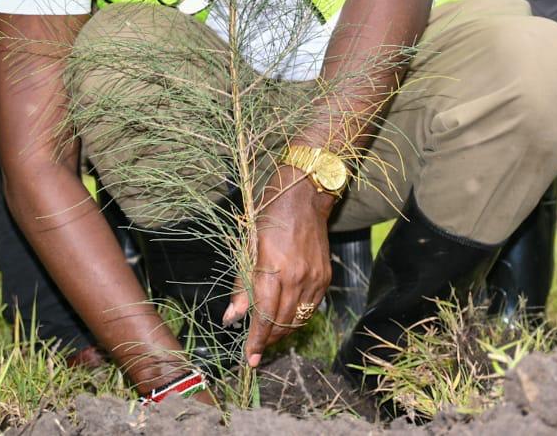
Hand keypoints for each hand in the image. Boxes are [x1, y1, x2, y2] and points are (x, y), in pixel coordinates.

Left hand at [224, 166, 333, 367]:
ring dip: (283, 332)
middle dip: (268, 340)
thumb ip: (242, 285)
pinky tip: (287, 318)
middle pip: (282, 323)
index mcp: (273, 270)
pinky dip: (298, 318)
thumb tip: (232, 317)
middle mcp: (297, 278)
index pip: (264, 317)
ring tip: (270, 337)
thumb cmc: (268, 217)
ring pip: (299, 320)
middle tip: (256, 348)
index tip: (250, 359)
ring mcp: (314, 278)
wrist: (304, 196)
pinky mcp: (325, 276)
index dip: (257, 341)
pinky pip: (311, 308)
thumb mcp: (247, 247)